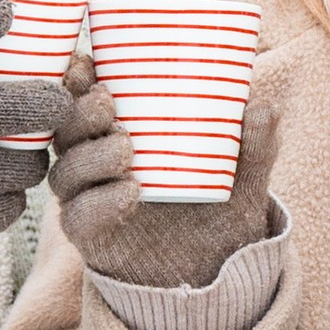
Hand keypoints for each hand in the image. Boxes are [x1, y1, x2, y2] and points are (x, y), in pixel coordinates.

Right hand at [52, 71, 276, 296]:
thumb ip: (254, 143)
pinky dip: (99, 204)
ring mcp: (90, 199)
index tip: (88, 62)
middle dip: (79, 114)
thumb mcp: (244, 172)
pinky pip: (79, 218)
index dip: (75, 78)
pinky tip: (129, 194)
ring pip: (67, 173)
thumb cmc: (220, 204)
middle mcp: (95, 161)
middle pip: (66, 131)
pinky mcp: (92, 237)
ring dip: (91, 158)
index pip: (82, 98)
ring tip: (127, 154)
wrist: (219, 267)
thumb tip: (262, 109)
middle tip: (109, 107)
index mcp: (118, 129)